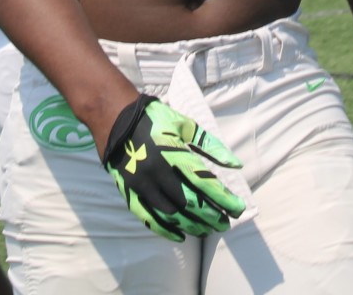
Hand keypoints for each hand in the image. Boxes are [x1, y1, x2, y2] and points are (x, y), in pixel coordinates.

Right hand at [101, 93, 245, 241]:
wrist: (115, 116)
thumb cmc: (154, 118)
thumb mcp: (185, 125)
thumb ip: (210, 145)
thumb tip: (236, 164)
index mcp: (173, 153)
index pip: (204, 182)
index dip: (223, 199)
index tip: (238, 210)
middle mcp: (158, 172)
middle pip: (190, 202)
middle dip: (210, 216)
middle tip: (224, 224)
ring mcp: (142, 184)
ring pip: (171, 214)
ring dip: (192, 225)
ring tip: (206, 230)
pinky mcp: (129, 191)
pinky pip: (148, 217)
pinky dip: (165, 230)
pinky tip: (180, 235)